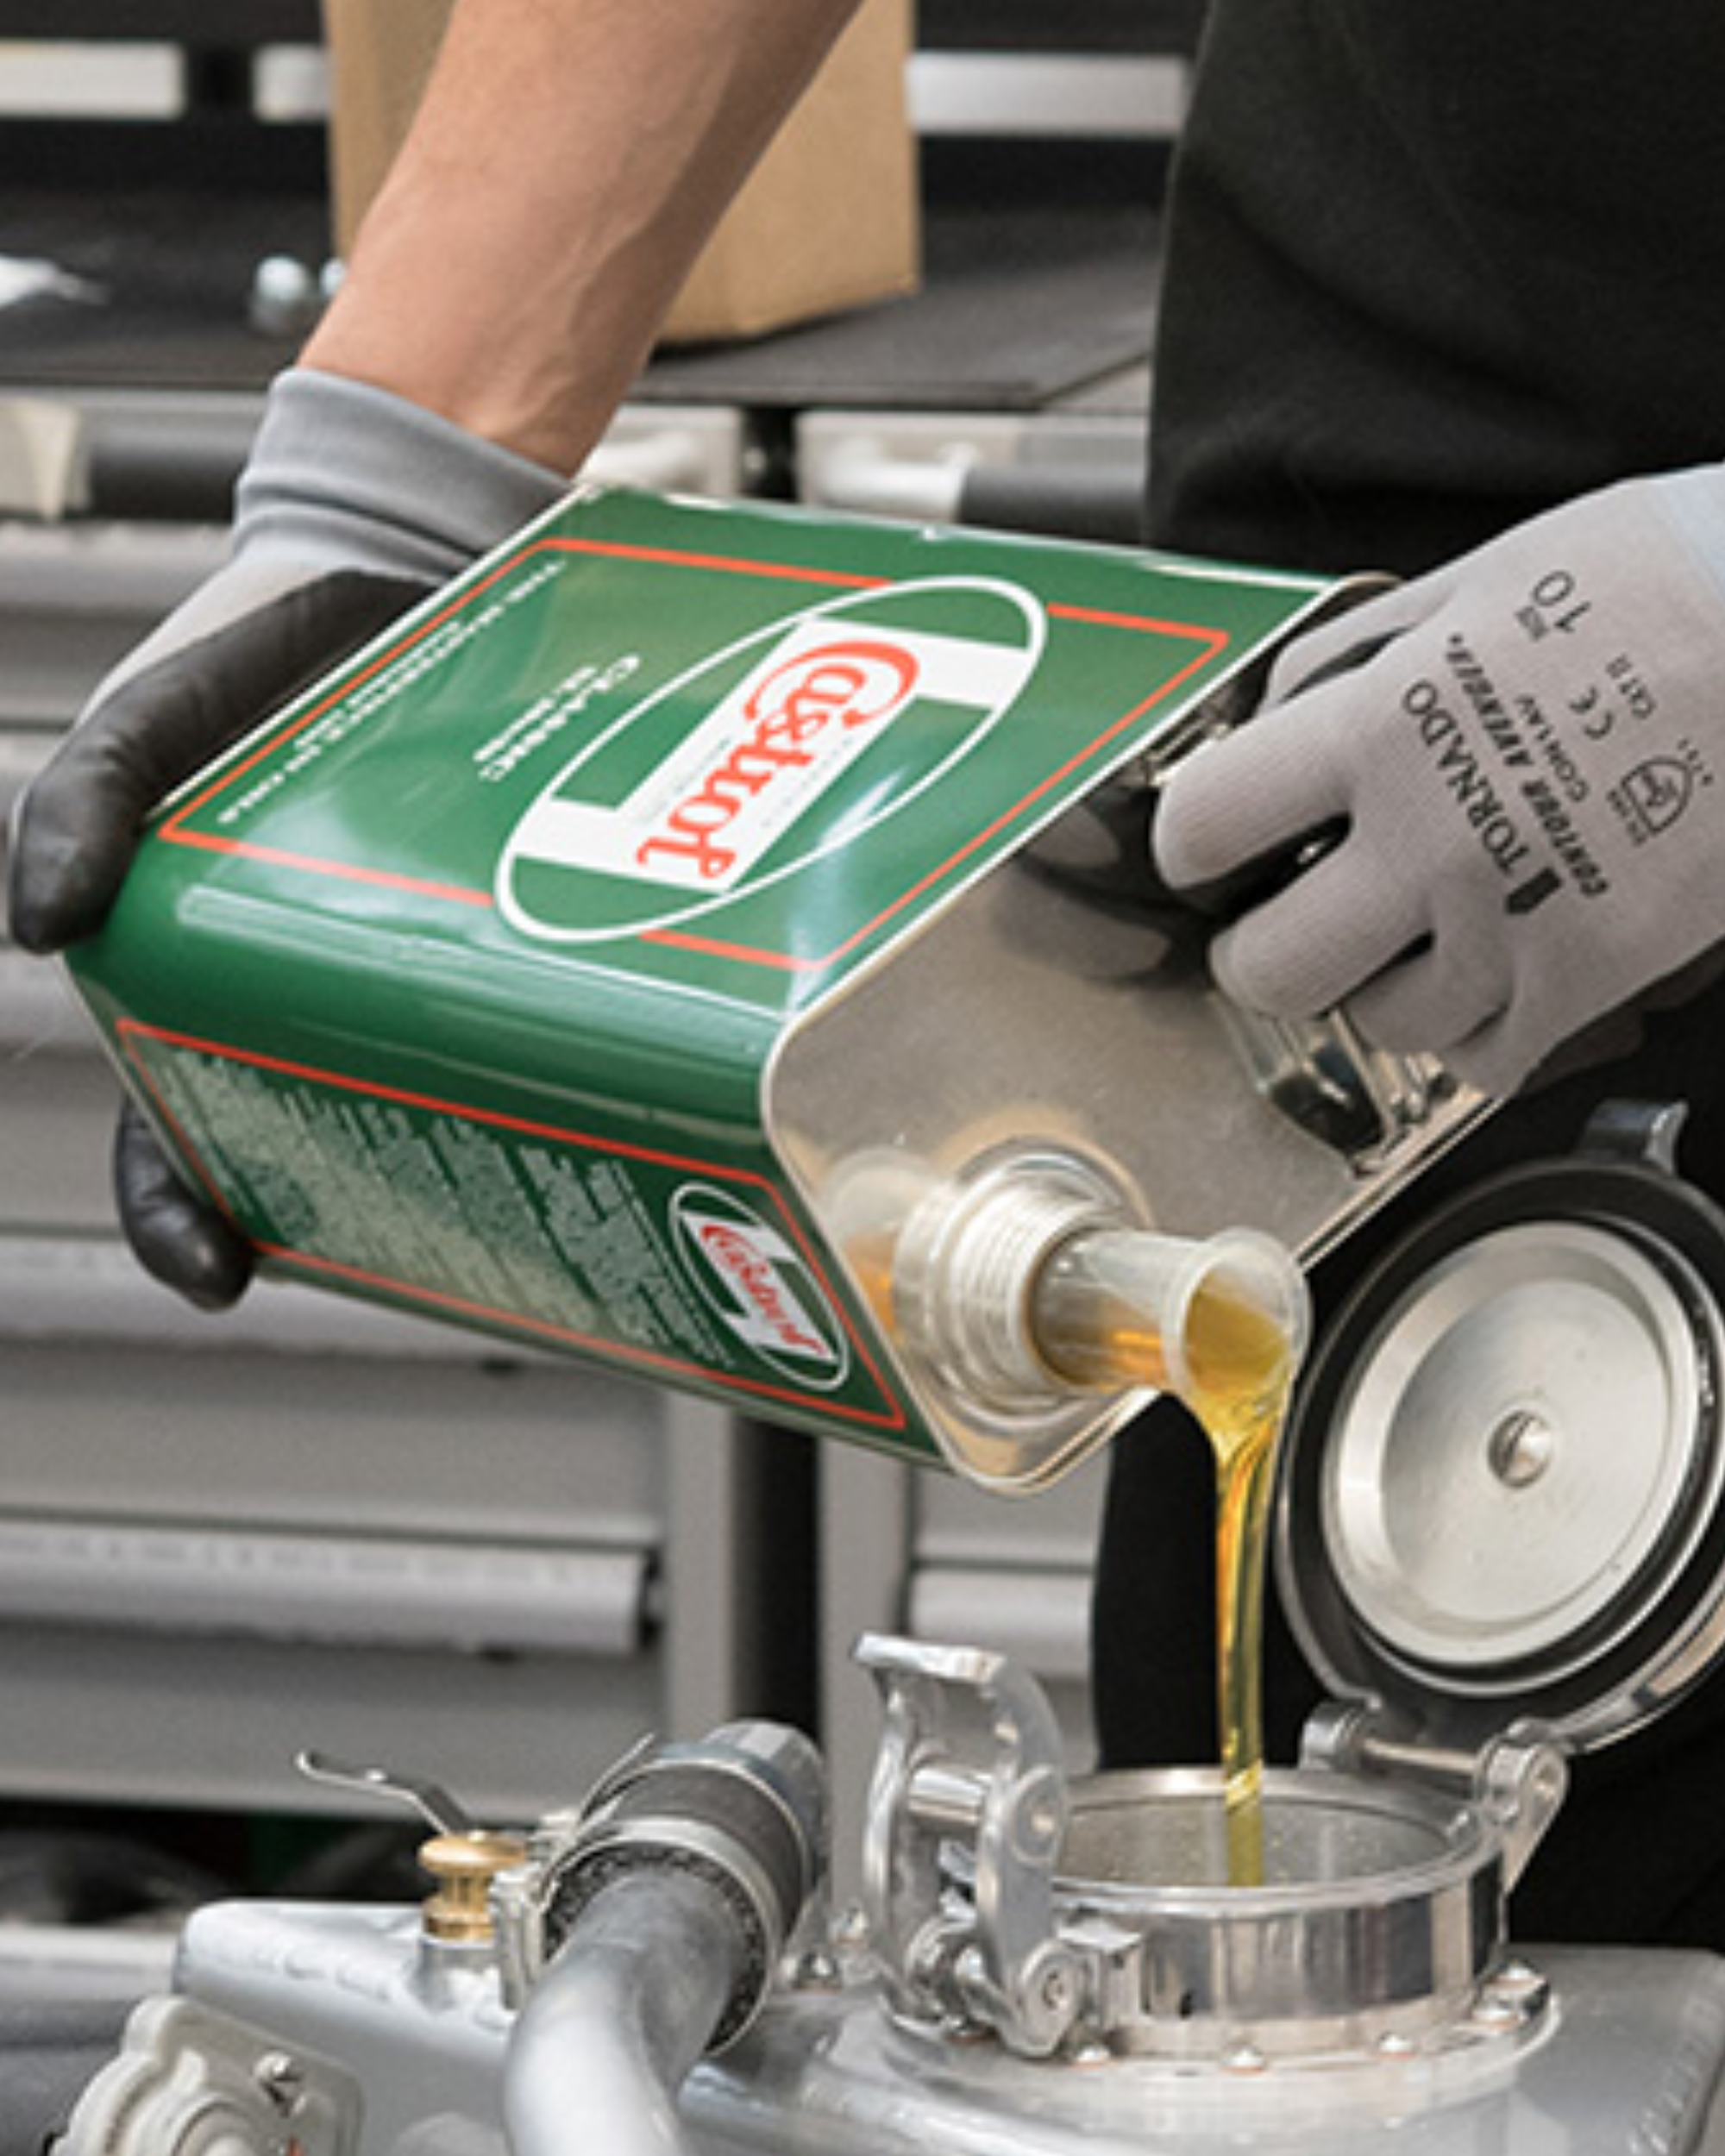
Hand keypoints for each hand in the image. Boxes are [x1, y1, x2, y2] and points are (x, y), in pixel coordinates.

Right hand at [9, 368, 563, 1303]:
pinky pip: (508, 1021)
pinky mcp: (499, 933)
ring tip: (483, 1199)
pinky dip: (528, 1065)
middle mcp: (299, 987)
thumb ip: (80, 801)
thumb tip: (37, 931)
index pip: (165, 1127)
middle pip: (301, 1141)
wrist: (395, 557)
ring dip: (439, 1156)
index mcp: (186, 972)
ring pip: (413, 1096)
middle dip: (326, 1213)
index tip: (219, 1269)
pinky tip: (563, 1098)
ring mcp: (407, 967)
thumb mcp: (139, 718)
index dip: (178, 1210)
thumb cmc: (242, 650)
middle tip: (374, 1254)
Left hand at [1152, 469, 1724, 1095]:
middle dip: (1261, 949)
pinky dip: (1474, 1032)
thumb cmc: (1672, 577)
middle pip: (1269, 969)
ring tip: (1418, 928)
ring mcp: (1513, 922)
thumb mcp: (1484, 578)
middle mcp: (1433, 839)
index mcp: (1386, 724)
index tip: (1210, 844)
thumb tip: (1278, 715)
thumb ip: (1364, 657)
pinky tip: (1491, 969)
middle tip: (1284, 920)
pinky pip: (1484, 1061)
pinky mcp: (1593, 978)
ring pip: (1380, 1023)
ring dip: (1380, 985)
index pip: (1207, 823)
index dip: (1194, 839)